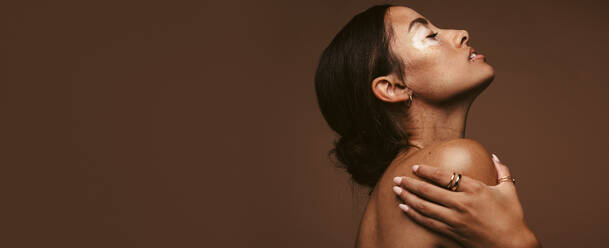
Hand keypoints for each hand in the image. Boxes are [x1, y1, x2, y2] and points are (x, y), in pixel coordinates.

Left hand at [391, 154, 540, 247]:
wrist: (513, 246)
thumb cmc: (513, 219)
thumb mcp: (509, 191)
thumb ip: (501, 171)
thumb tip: (493, 155)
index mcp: (475, 190)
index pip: (444, 176)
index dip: (427, 171)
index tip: (415, 167)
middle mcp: (463, 204)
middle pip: (429, 191)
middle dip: (410, 183)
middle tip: (397, 178)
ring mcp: (456, 220)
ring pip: (425, 207)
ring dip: (408, 197)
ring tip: (396, 190)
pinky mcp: (452, 233)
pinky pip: (428, 222)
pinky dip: (414, 214)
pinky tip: (404, 208)